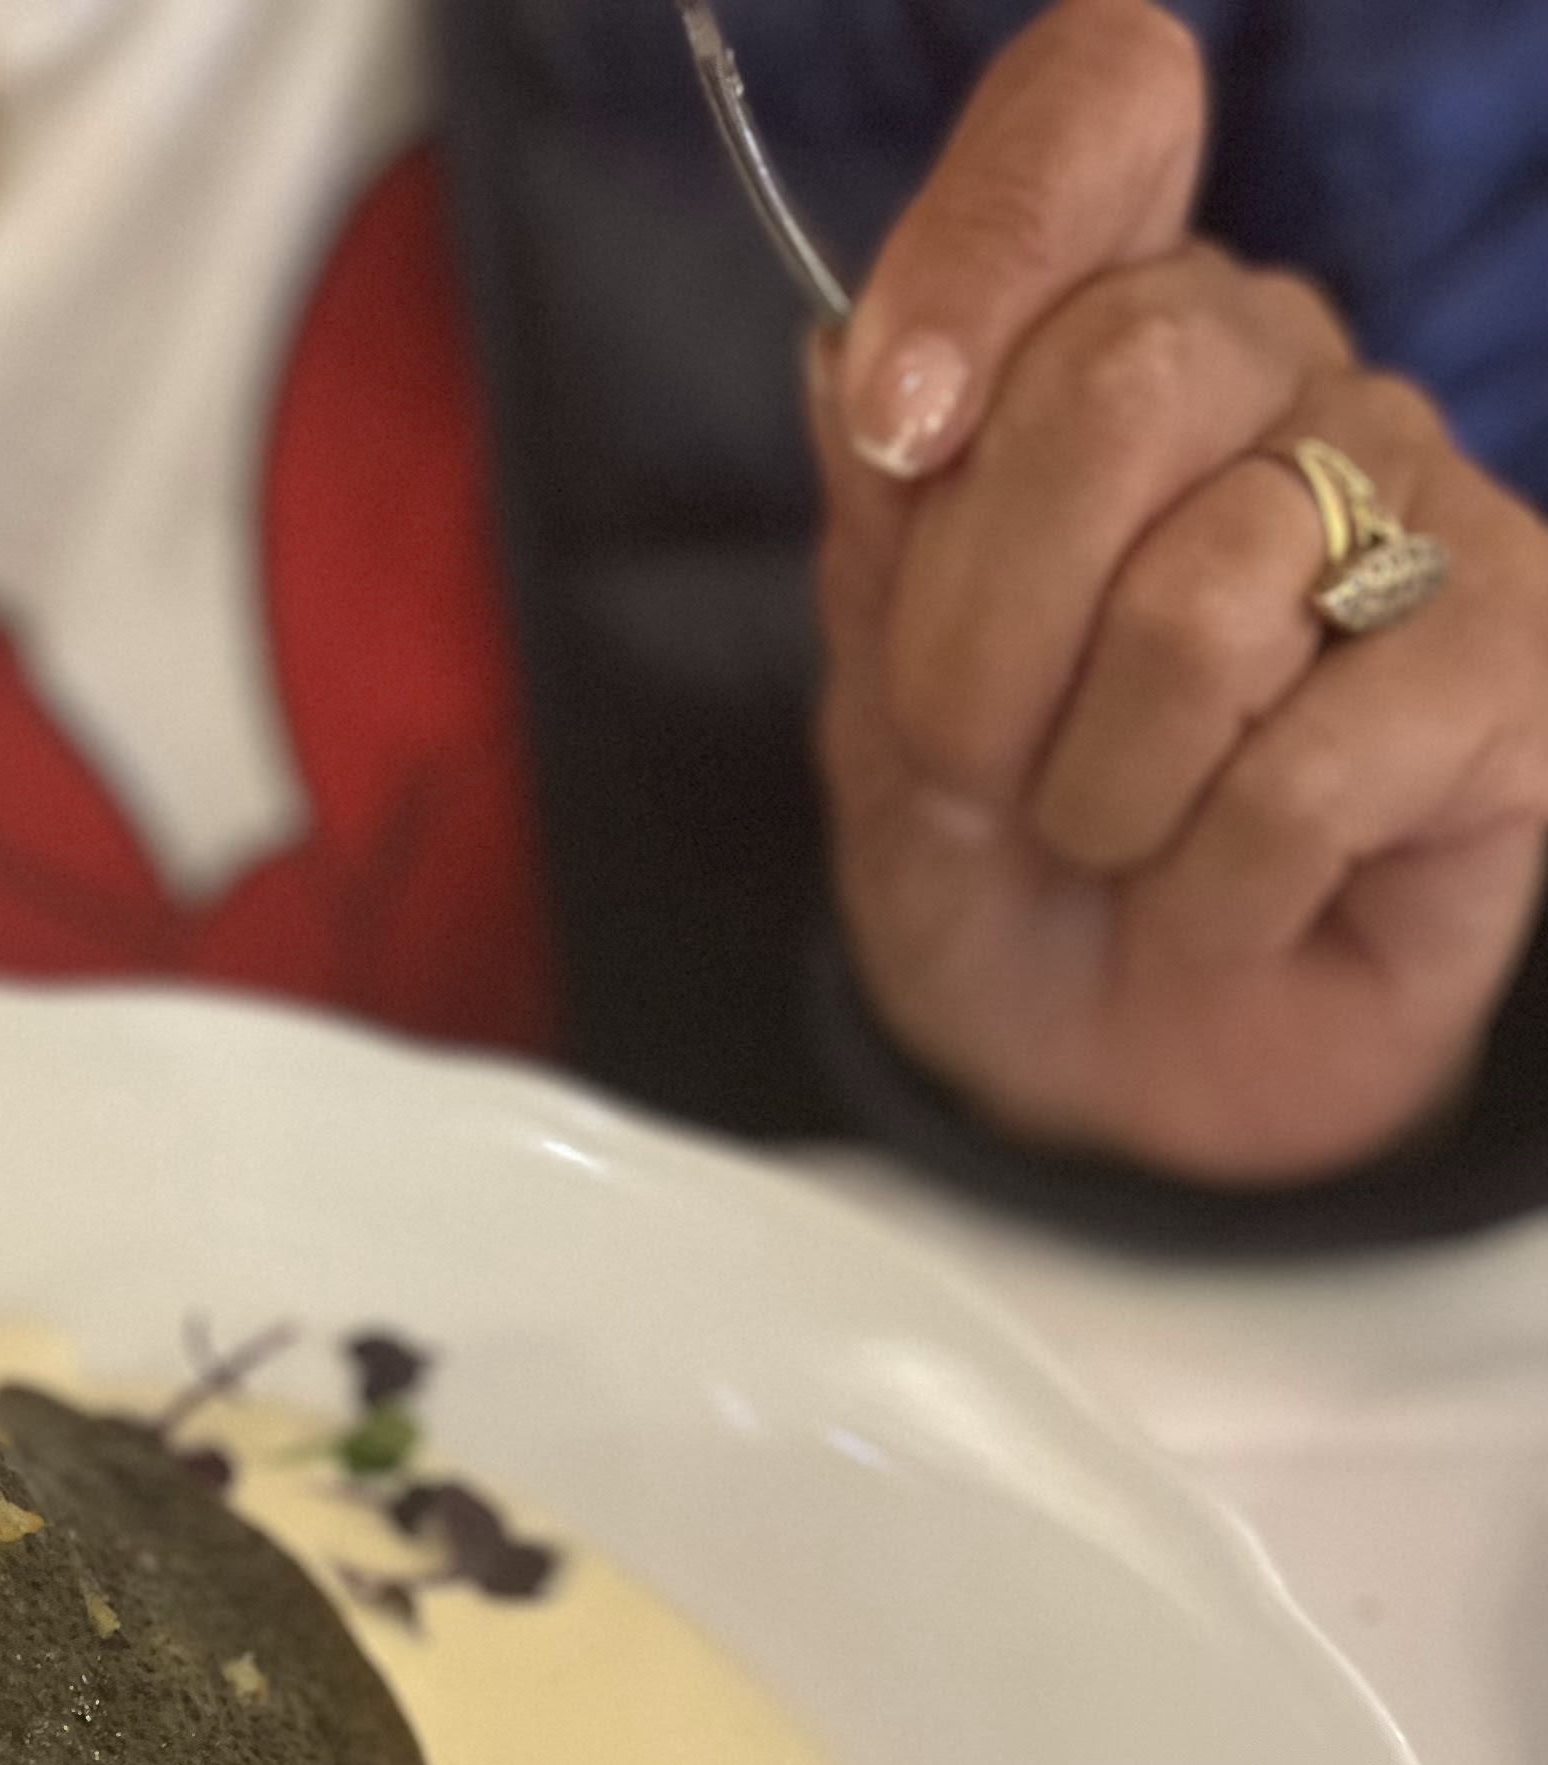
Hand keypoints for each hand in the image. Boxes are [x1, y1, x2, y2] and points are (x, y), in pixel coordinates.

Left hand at [812, 0, 1547, 1184]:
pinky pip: (1310, 761)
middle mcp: (1277, 374)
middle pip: (1117, 380)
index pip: (1098, 111)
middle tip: (990, 771)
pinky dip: (1219, 881)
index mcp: (1113, 333)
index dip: (989, 237)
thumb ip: (880, 538)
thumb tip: (855, 363)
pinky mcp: (1508, 655)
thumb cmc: (1011, 876)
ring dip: (1103, 791)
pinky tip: (1236, 894)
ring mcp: (1410, 498)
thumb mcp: (883, 723)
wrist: (1121, 1080)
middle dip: (985, 642)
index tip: (898, 428)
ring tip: (1125, 840)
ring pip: (1204, 595)